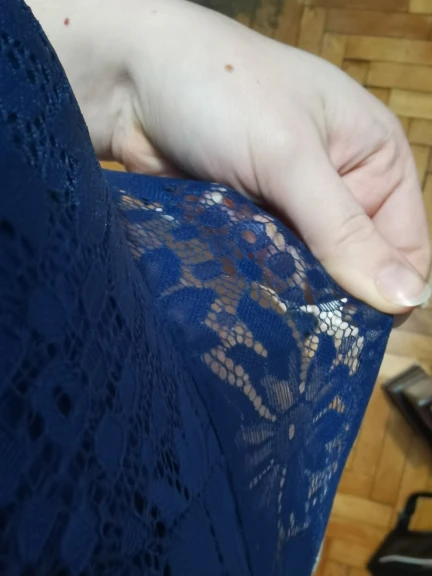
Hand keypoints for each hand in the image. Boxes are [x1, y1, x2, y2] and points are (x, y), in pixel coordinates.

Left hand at [27, 0, 430, 313]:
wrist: (127, 79)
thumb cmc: (221, 93)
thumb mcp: (291, 156)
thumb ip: (343, 230)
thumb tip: (407, 298)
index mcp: (374, 159)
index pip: (405, 246)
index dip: (389, 291)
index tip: (355, 332)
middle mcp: (337, 188)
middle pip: (354, 268)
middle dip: (333, 299)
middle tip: (306, 335)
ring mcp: (288, 211)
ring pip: (307, 275)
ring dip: (291, 298)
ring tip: (271, 324)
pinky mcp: (246, 227)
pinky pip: (266, 271)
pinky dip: (258, 288)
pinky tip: (245, 307)